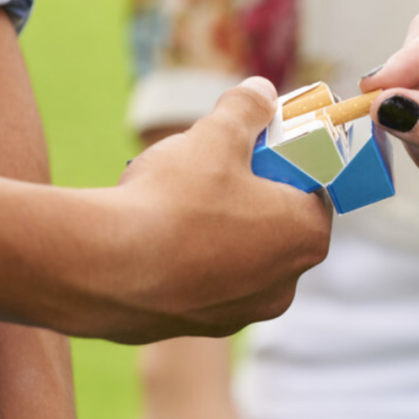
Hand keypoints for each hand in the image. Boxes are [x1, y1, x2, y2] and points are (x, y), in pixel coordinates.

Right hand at [95, 77, 331, 342]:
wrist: (104, 271)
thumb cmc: (173, 203)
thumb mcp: (215, 137)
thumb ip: (245, 110)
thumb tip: (261, 92)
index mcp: (306, 237)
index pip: (314, 189)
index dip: (287, 162)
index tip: (258, 147)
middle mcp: (286, 284)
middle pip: (276, 222)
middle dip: (251, 193)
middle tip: (213, 167)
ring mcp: (245, 311)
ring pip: (241, 254)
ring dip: (219, 227)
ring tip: (177, 200)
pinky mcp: (203, 326)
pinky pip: (205, 280)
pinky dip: (190, 258)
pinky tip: (158, 237)